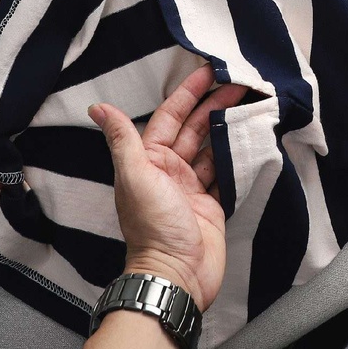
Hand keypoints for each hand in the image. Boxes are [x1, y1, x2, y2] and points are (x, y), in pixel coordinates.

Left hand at [88, 65, 247, 311]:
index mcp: (150, 159)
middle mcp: (170, 169)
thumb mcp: (136, 177)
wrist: (176, 276)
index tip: (209, 71)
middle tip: (239, 82)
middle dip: (215, 103)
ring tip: (250, 104)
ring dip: (228, 125)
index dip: (189, 92)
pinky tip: (249, 138)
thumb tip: (97, 108)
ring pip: (212, 146)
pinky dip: (236, 154)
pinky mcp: (211, 203)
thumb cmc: (153, 227)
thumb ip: (122, 140)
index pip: (171, 115)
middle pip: (195, 127)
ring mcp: (191, 187)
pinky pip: (225, 171)